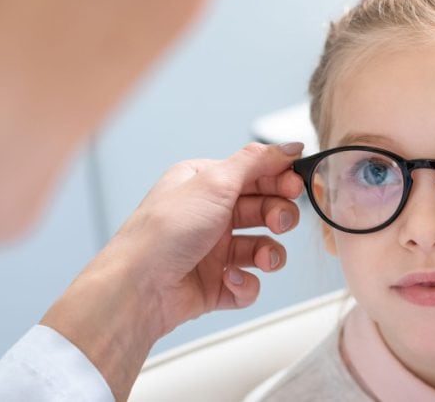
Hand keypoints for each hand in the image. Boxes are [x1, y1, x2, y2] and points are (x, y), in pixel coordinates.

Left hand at [41, 142, 304, 399]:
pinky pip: (249, 283)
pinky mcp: (216, 284)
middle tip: (279, 221)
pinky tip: (229, 279)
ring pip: (262, 248)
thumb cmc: (164, 232)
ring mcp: (213, 251)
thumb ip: (257, 161)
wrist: (138, 288)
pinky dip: (246, 283)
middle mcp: (209, 215)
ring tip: (262, 258)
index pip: (255, 174)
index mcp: (204, 184)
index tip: (296, 185)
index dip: (279, 179)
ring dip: (269, 253)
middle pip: (263, 210)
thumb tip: (288, 146)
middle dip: (278, 215)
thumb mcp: (214, 183)